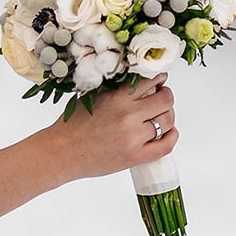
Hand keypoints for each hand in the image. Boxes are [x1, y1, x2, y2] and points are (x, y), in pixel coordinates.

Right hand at [38, 72, 178, 183]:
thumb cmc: (73, 125)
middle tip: (161, 97)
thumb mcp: (93, 97)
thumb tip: (140, 80)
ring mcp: (134, 138)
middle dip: (166, 96)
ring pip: (167, 121)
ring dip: (168, 115)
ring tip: (162, 115)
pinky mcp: (135, 157)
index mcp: (117, 98)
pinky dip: (172, 136)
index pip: (151, 81)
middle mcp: (128, 116)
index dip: (159, 79)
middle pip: (165, 100)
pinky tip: (168, 132)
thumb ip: (116, 89)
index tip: (159, 80)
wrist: (62, 152)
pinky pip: (166, 146)